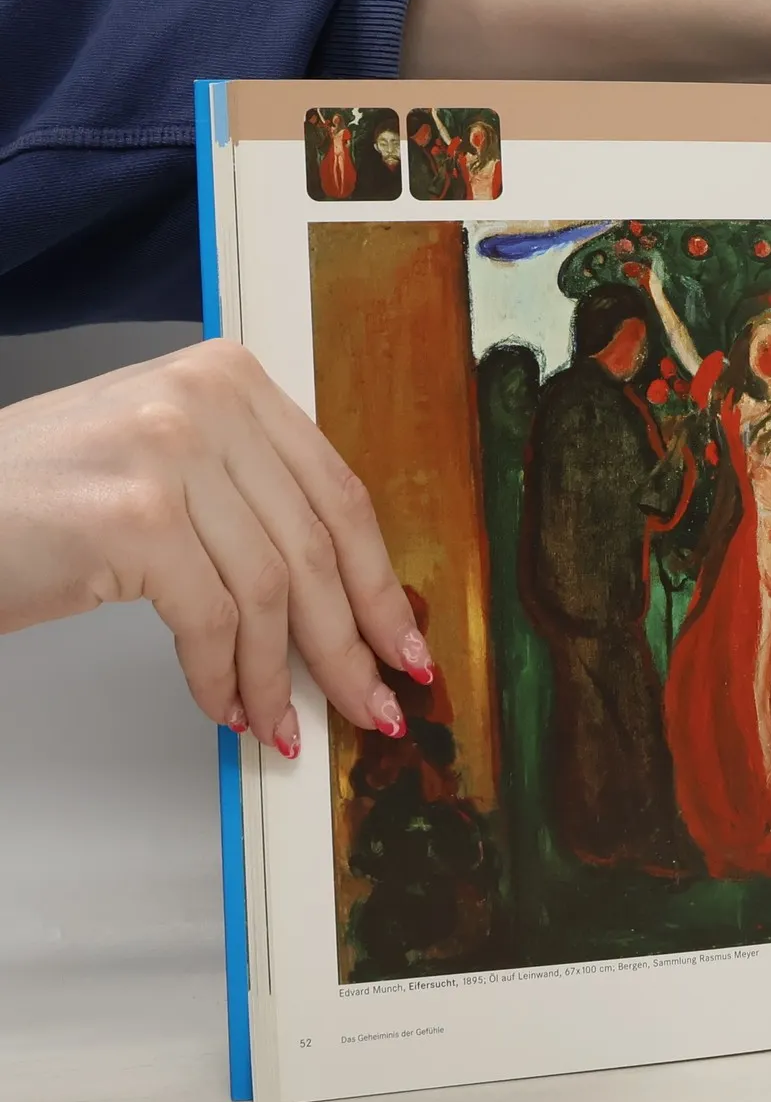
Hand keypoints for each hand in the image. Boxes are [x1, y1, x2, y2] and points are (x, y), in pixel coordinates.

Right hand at [0, 340, 429, 757]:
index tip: (403, 645)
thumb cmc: (36, 501)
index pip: (338, 495)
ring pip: (273, 591)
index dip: (379, 584)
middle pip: (317, 546)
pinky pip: (213, 620)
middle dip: (351, 643)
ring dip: (281, 674)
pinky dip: (223, 677)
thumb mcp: (164, 471)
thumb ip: (251, 506)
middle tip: (372, 705)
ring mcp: (169, 451)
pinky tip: (225, 707)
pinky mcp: (134, 516)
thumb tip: (345, 602)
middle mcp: (206, 400)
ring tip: (283, 721)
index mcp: (229, 380)